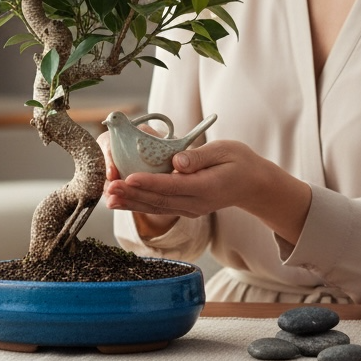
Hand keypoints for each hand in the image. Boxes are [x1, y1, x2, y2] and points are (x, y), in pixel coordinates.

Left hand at [106, 139, 312, 244]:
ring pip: (156, 207)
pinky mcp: (185, 209)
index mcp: (206, 187)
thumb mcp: (225, 151)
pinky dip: (139, 204)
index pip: (172, 186)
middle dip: (132, 195)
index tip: (128, 178)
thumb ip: (200, 156)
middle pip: (159, 200)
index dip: (149, 183)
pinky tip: (122, 201)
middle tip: (110, 189)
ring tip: (109, 198)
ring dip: (131, 203)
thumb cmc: (239, 161)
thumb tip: (177, 161)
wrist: (252, 184)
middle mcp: (196, 203)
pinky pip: (159, 207)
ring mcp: (190, 209)